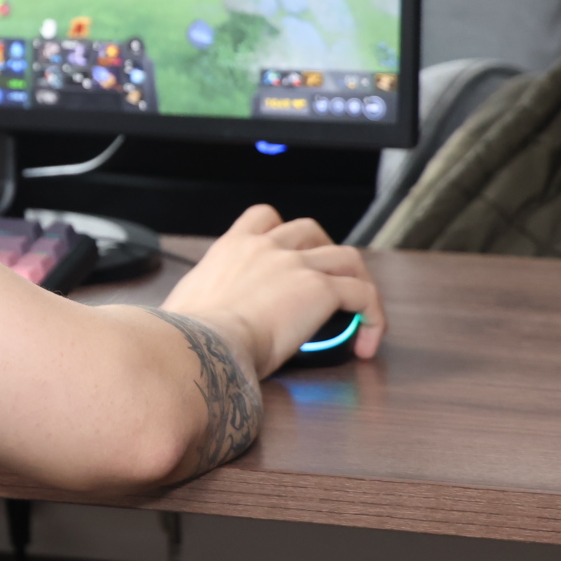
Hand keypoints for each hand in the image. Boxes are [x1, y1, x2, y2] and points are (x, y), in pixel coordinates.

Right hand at [159, 204, 384, 377]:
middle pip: (311, 230)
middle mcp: (266, 248)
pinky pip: (364, 295)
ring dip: (357, 280)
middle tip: (328, 281)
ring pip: (347, 258)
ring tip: (359, 309)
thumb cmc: (188, 333)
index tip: (291, 255)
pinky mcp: (320, 290)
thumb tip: (197, 320)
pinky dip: (373, 317)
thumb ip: (201, 301)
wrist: (202, 342)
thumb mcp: (187, 304)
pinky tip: (367, 342)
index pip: (264, 218)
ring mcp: (296, 265)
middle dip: (326, 251)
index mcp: (232, 248)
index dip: (284, 232)